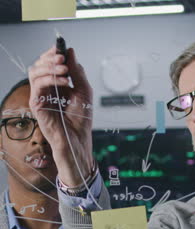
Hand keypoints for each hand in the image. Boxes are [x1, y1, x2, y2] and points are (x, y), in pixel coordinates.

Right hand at [28, 46, 93, 186]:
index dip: (53, 53)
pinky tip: (66, 82)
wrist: (78, 140)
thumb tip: (70, 51)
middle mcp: (46, 90)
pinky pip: (37, 85)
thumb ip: (77, 72)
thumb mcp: (84, 91)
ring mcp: (40, 97)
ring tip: (65, 70)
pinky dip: (51, 79)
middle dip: (51, 58)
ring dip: (50, 67)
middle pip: (39, 65)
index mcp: (56, 85)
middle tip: (63, 59)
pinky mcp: (36, 105)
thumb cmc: (81, 120)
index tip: (62, 47)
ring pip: (35, 72)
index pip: (49, 64)